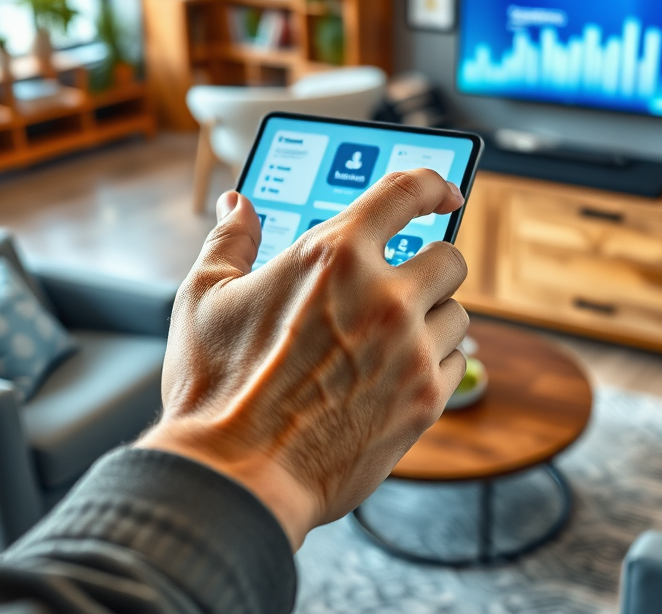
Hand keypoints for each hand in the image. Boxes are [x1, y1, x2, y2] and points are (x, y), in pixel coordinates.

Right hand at [137, 170, 468, 549]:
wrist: (236, 475)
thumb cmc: (215, 388)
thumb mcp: (204, 298)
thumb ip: (230, 241)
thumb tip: (238, 206)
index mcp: (334, 255)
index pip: (408, 192)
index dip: (435, 185)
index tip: (444, 194)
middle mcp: (384, 296)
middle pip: (450, 257)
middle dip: (430, 266)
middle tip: (403, 284)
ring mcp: (411, 350)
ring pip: (458, 314)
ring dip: (433, 319)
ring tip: (392, 338)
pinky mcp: (425, 400)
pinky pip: (458, 364)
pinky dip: (436, 364)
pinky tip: (398, 375)